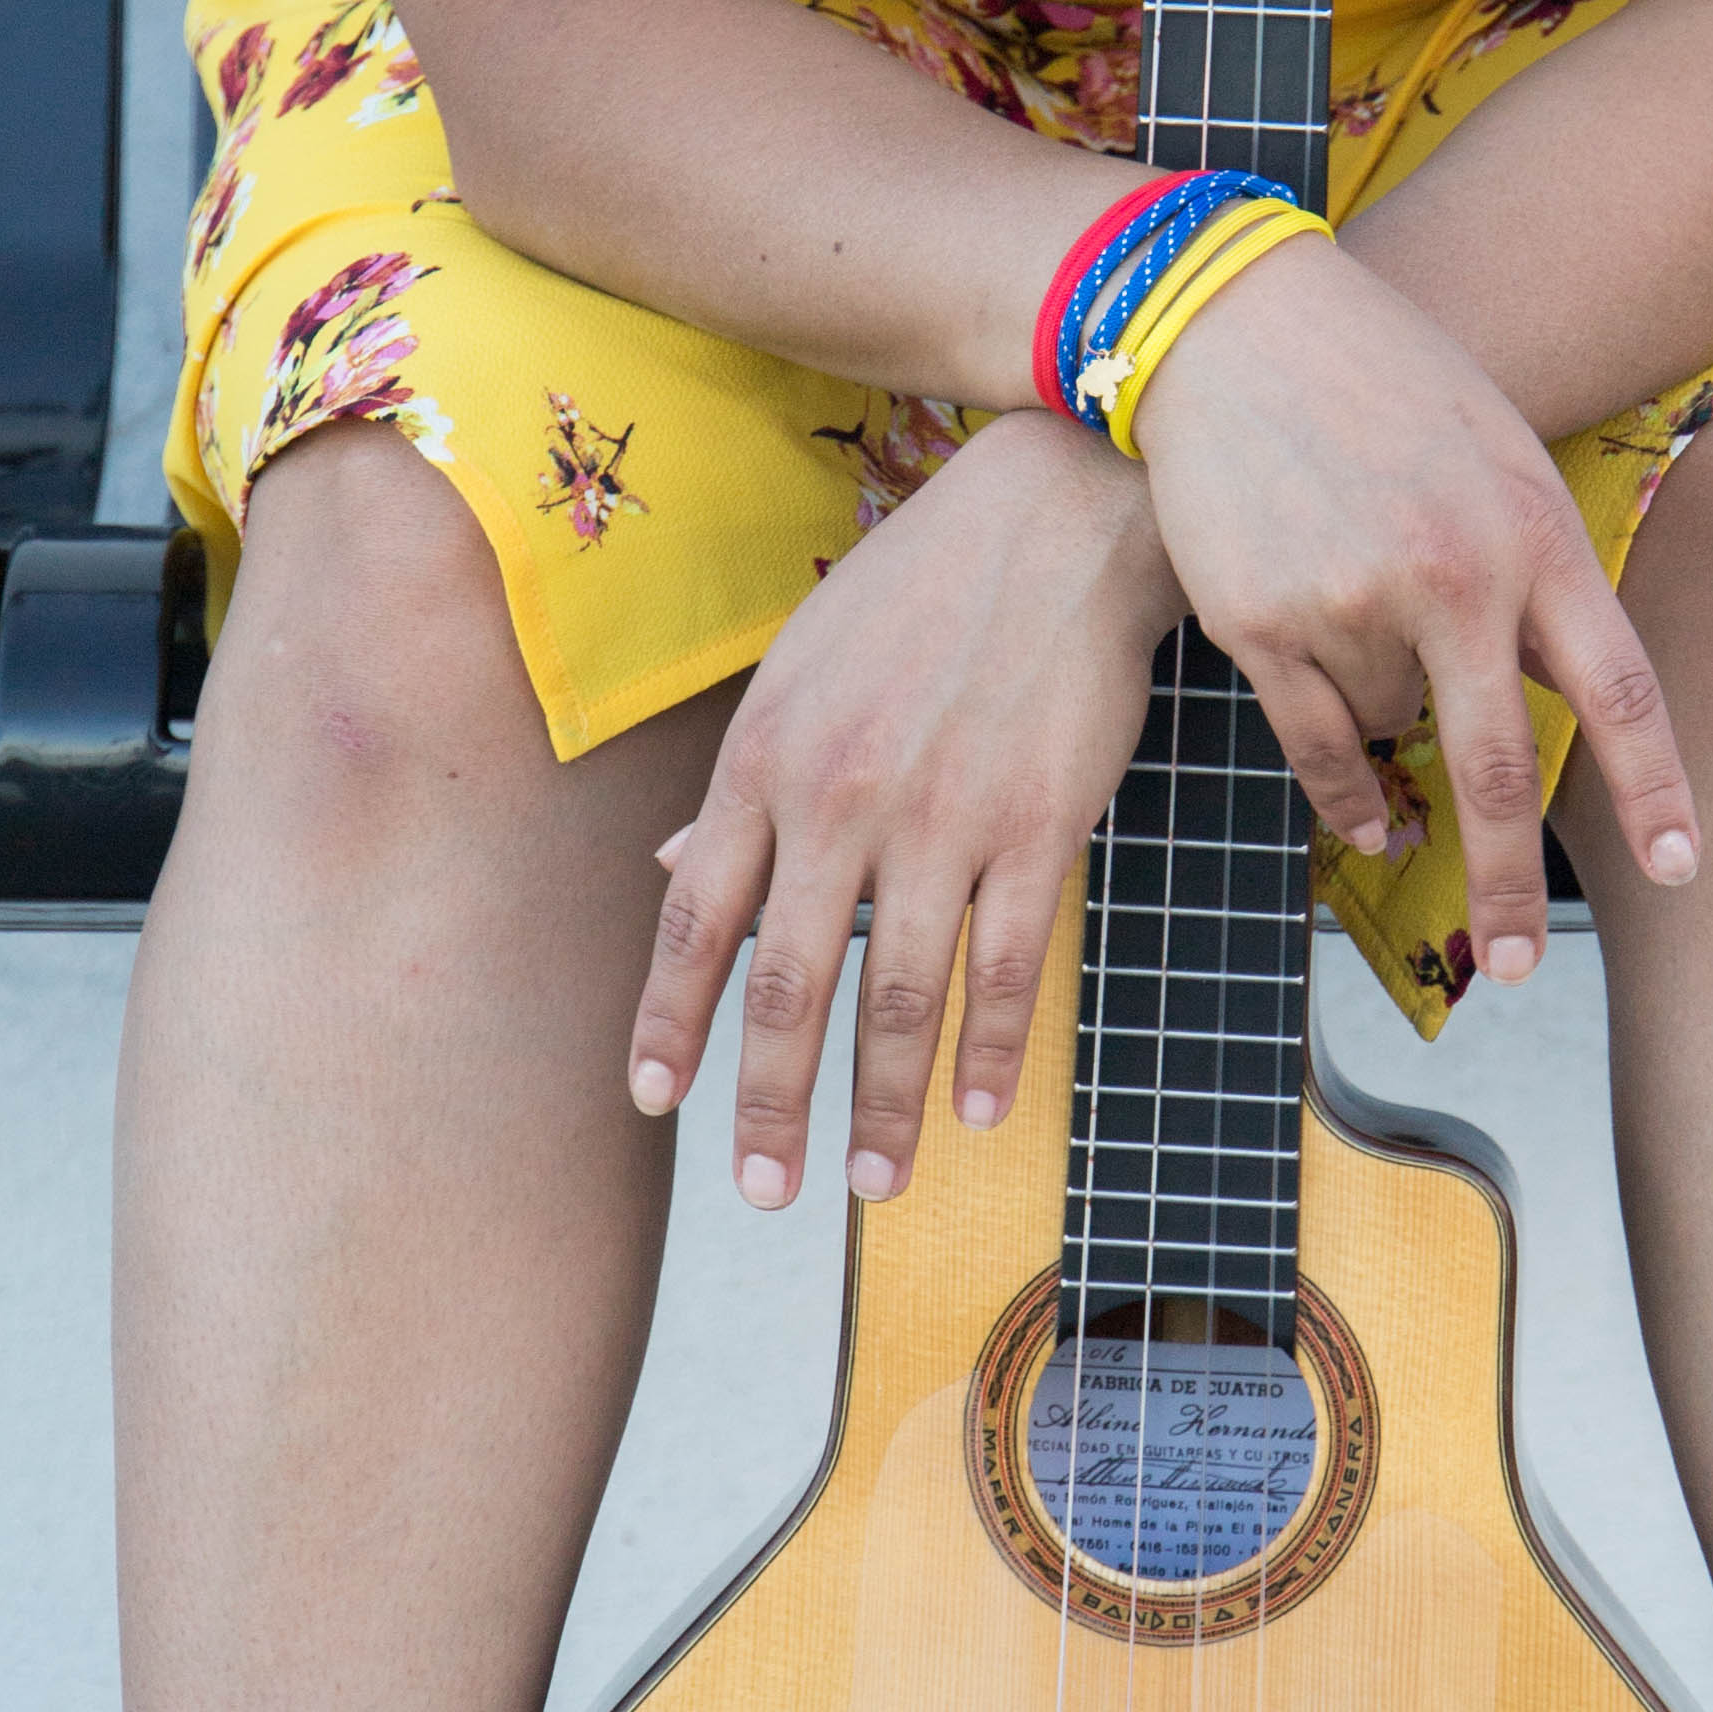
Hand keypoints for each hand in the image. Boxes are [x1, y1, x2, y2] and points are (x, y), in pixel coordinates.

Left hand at [628, 413, 1176, 1211]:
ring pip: (897, 996)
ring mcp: (942, 817)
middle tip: (765, 1193)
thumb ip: (738, 782)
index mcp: (765, 759)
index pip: (696, 921)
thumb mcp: (796, 669)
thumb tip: (667, 866)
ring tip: (873, 1182)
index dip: (671, 1023)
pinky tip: (973, 1111)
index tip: (656, 1105)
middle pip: (788, 984)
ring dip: (882, 1105)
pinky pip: (1005, 963)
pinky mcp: (1039, 825)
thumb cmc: (918, 590)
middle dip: (768, 1105)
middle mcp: (839, 798)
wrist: (1057, 518)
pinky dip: (987, 1048)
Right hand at [1126, 239, 1697, 975]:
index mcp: (1531, 533)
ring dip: (1394, 716)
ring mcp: (1351, 604)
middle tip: (1524, 968)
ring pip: (1393, 734)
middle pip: (1500, 771)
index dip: (1654, 788)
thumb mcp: (1497, 454)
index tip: (1682, 866)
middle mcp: (1451, 577)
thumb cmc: (1385, 383)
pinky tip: (1364, 820)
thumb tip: (1559, 698)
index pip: (1617, 687)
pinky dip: (1341, 793)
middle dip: (1511, 887)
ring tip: (1362, 605)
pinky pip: (1316, 746)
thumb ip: (1534, 572)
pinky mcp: (1261, 621)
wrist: (1233, 320)